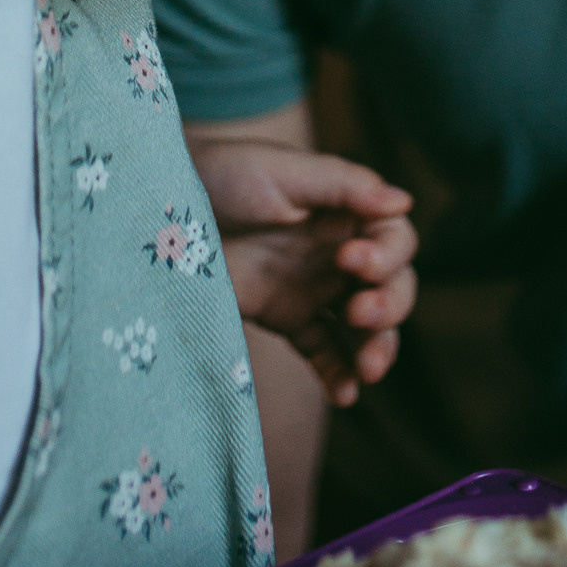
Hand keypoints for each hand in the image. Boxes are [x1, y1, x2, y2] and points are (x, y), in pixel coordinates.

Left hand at [197, 139, 417, 406]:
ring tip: (368, 371)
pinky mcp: (287, 318)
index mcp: (346, 211)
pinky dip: (338, 374)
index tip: (352, 261)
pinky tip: (344, 394)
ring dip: (376, 347)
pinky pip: (324, 352)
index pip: (394, 238)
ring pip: (365, 327)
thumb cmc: (224, 174)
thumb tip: (404, 200)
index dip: (388, 255)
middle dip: (390, 305)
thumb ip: (343, 185)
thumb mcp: (282, 171)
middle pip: (392, 286)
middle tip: (360, 313)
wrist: (162, 209)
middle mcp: (339, 251)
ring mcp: (314, 288)